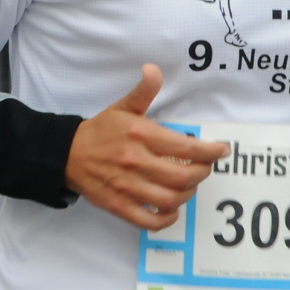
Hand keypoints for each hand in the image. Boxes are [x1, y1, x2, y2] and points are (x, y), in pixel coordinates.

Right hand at [65, 65, 230, 229]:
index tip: (222, 151)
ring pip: (171, 199)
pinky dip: (166, 219)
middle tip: (203, 168)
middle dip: (202, 173)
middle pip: (184, 177)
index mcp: (140, 135)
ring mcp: (127, 187)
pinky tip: (170, 210)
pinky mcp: (118, 206)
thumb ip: (143, 91)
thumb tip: (153, 69)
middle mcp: (135, 162)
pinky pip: (150, 221)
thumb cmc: (100, 131)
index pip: (186, 148)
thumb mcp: (122, 107)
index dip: (211, 152)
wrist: (66, 154)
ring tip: (187, 185)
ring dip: (187, 194)